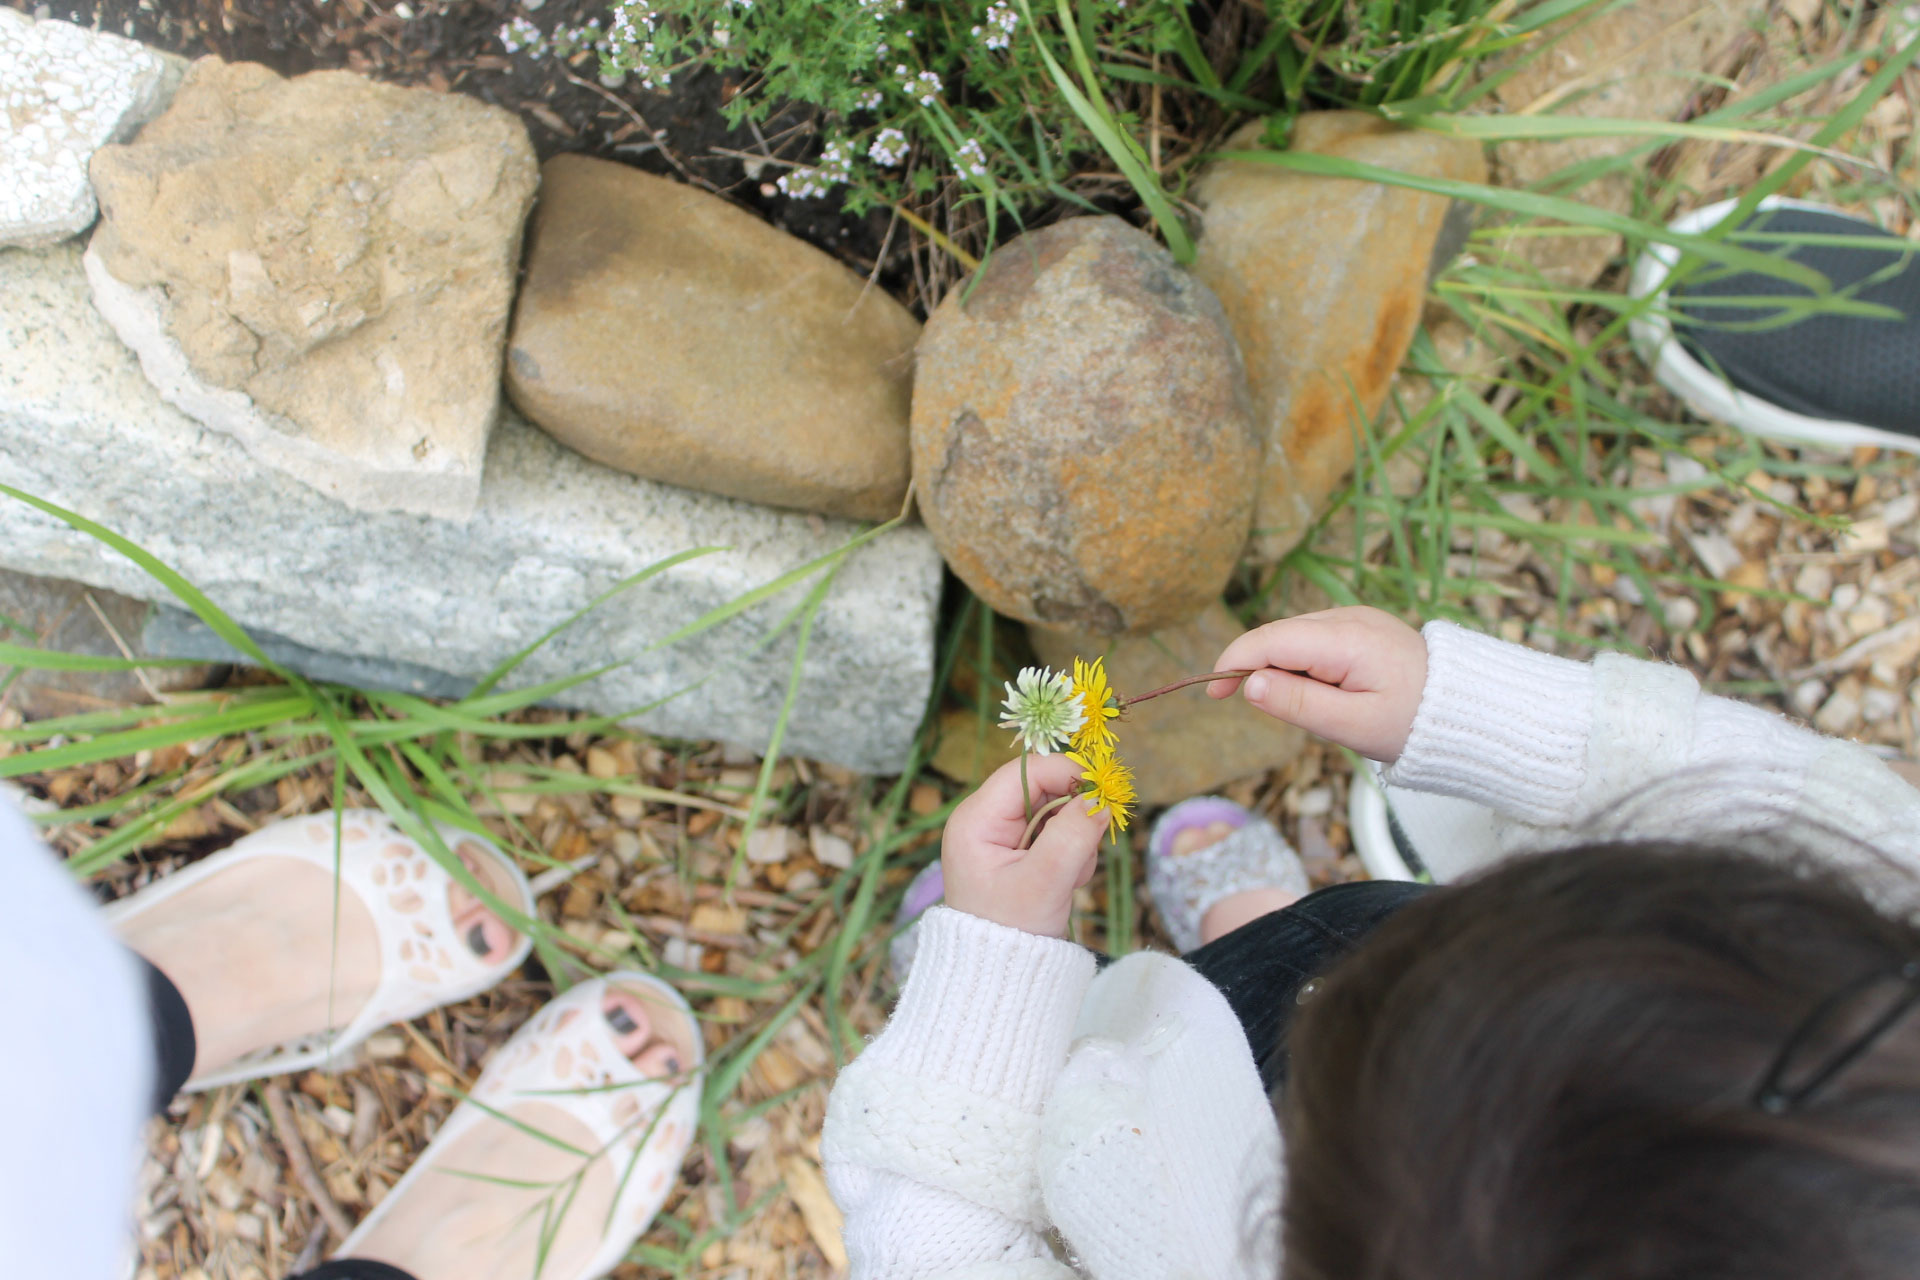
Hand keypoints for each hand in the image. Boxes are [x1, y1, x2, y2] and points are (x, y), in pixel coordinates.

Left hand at [941, 753, 1108, 937]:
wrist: (1000, 977)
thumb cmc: (1012, 932)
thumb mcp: (1045, 883)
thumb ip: (1073, 836)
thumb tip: (1100, 799)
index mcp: (976, 820)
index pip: (1028, 771)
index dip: (1068, 773)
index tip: (1105, 793)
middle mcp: (984, 820)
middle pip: (1044, 789)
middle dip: (1073, 817)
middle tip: (1083, 852)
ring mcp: (1000, 836)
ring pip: (1055, 811)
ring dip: (1074, 840)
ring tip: (1066, 879)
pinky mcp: (1017, 851)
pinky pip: (1055, 833)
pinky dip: (1070, 853)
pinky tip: (1064, 882)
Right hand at [1206, 607, 1427, 761]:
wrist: (1469, 710)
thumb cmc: (1414, 724)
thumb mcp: (1353, 726)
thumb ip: (1298, 703)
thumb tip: (1248, 683)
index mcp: (1345, 639)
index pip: (1269, 640)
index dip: (1233, 662)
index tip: (1212, 693)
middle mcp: (1348, 618)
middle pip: (1278, 635)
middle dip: (1258, 669)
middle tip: (1270, 712)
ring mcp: (1355, 619)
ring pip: (1294, 637)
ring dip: (1283, 669)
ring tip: (1317, 708)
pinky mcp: (1361, 628)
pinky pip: (1315, 640)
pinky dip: (1304, 665)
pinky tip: (1327, 693)